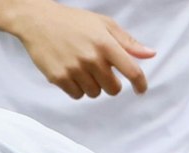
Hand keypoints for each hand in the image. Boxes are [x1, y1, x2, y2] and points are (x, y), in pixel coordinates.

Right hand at [14, 3, 154, 97]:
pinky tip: (71, 73)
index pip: (132, 71)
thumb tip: (150, 55)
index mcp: (105, 43)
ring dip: (92, 85)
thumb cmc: (74, 22)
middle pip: (113, 89)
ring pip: (94, 94)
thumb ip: (127, 42)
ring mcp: (74, 69)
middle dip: (111, 83)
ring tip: (83, 69)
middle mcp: (91, 58)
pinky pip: (77, 95)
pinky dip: (77, 88)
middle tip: (101, 72)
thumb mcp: (103, 24)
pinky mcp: (59, 77)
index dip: (140, 84)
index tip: (141, 89)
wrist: (38, 20)